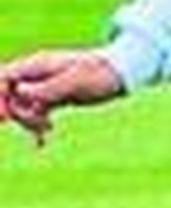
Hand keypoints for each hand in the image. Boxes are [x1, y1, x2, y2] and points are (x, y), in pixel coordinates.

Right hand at [0, 49, 124, 145]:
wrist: (121, 74)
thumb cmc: (100, 74)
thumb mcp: (76, 82)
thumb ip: (48, 88)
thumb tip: (19, 91)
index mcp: (38, 65)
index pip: (3, 78)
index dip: (0, 97)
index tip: (6, 117)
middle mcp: (37, 74)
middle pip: (9, 94)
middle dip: (17, 112)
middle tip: (39, 125)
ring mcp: (44, 85)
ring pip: (21, 104)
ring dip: (27, 120)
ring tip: (47, 130)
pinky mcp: (53, 96)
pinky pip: (35, 111)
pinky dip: (36, 125)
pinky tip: (41, 142)